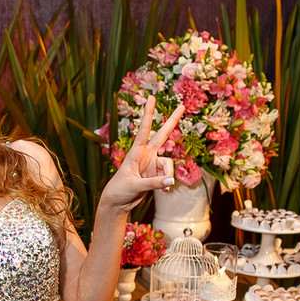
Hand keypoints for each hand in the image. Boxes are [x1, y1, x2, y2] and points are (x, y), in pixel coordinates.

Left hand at [100, 95, 182, 212]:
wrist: (118, 203)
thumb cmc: (120, 191)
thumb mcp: (135, 186)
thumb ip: (153, 183)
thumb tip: (171, 181)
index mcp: (136, 152)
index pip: (144, 129)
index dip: (148, 113)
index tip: (151, 97)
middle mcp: (146, 155)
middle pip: (162, 135)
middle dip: (172, 121)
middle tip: (182, 106)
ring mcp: (152, 164)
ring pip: (169, 164)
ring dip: (168, 176)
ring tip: (163, 188)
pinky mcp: (156, 173)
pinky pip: (168, 175)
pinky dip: (167, 183)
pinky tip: (163, 191)